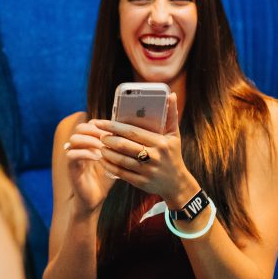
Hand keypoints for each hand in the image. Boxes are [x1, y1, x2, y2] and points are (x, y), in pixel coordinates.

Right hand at [63, 119, 115, 213]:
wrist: (94, 200)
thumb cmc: (106, 180)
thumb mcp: (114, 161)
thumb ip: (118, 149)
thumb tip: (134, 137)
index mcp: (88, 143)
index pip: (90, 124)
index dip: (101, 124)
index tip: (114, 131)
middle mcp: (79, 147)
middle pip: (80, 128)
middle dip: (95, 130)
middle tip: (107, 138)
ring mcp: (74, 157)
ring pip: (74, 139)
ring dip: (90, 141)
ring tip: (102, 148)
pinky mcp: (71, 168)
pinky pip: (71, 155)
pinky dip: (85, 154)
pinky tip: (98, 158)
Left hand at [92, 93, 199, 208]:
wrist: (177, 183)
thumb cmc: (173, 155)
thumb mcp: (174, 136)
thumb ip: (171, 115)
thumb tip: (171, 95)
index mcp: (160, 142)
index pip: (133, 132)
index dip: (114, 126)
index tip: (100, 122)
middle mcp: (154, 156)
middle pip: (125, 146)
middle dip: (109, 139)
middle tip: (100, 135)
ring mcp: (147, 171)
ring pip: (121, 160)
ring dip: (107, 153)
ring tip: (101, 147)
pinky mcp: (141, 182)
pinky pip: (121, 173)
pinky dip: (110, 166)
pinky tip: (103, 161)